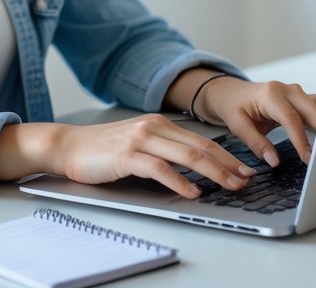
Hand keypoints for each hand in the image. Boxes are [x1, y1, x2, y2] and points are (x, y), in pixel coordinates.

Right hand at [50, 115, 257, 198]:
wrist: (68, 146)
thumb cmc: (102, 150)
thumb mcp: (138, 144)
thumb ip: (164, 151)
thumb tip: (195, 169)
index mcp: (160, 124)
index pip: (202, 141)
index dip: (227, 156)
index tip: (245, 170)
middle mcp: (153, 127)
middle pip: (200, 147)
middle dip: (228, 165)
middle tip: (247, 179)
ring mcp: (140, 139)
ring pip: (186, 155)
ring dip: (213, 172)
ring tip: (230, 186)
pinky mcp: (126, 155)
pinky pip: (160, 168)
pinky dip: (179, 181)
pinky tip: (193, 191)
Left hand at [194, 77, 315, 166]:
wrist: (234, 93)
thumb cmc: (235, 107)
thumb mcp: (237, 125)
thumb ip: (256, 143)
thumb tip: (274, 161)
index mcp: (271, 94)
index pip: (291, 119)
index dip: (301, 140)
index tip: (308, 159)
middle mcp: (288, 90)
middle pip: (313, 111)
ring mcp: (298, 93)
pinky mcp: (303, 99)